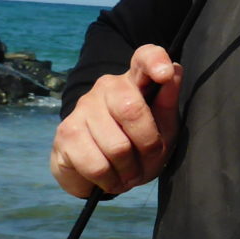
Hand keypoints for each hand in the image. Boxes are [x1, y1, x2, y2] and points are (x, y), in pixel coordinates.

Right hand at [48, 45, 181, 197]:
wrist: (101, 172)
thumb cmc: (139, 145)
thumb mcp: (163, 128)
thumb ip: (167, 102)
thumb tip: (174, 70)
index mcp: (135, 81)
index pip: (143, 57)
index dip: (155, 61)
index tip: (164, 74)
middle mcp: (106, 87)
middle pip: (132, 109)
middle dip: (147, 146)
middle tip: (147, 161)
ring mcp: (83, 108)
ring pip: (116, 146)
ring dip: (128, 170)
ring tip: (127, 173)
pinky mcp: (65, 133)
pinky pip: (96, 165)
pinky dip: (109, 181)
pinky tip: (109, 178)